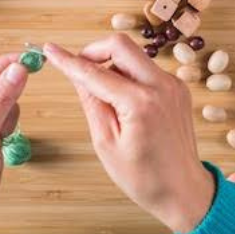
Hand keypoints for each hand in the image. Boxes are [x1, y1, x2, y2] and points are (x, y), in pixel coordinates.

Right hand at [44, 35, 214, 233]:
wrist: (183, 189)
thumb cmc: (144, 177)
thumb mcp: (106, 143)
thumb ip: (91, 102)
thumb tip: (77, 74)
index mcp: (140, 103)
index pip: (95, 72)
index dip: (68, 61)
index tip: (50, 50)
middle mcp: (161, 86)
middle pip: (120, 44)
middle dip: (94, 50)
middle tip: (79, 68)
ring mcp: (173, 84)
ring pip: (133, 54)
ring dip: (112, 64)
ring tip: (103, 96)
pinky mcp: (178, 87)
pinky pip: (146, 69)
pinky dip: (128, 75)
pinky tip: (122, 102)